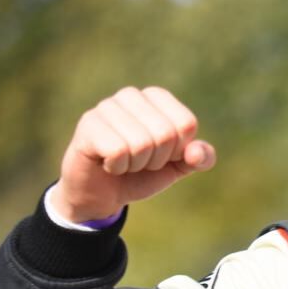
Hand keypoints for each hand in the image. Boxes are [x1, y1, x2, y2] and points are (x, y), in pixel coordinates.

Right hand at [52, 86, 215, 222]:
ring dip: (136, 164)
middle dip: (157, 159)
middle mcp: (130, 95)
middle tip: (139, 161)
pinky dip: (117, 166)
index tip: (161, 154)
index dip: (178, 150)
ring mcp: (106, 107)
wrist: (102, 193)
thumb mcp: (178, 167)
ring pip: (141, 143)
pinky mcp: (87, 125)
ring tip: (123, 161)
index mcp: (157, 97)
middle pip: (165, 133)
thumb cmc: (142, 173)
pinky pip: (118, 151)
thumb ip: (200, 158)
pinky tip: (107, 163)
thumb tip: (196, 152)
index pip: (186, 124)